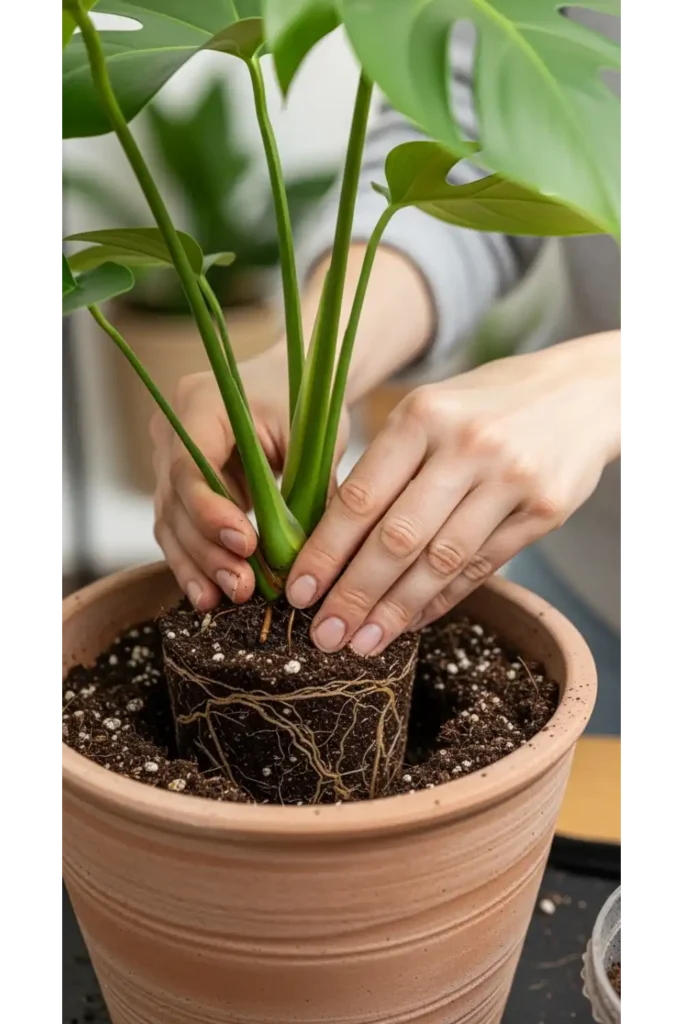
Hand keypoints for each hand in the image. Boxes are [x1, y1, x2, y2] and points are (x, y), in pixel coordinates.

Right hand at [151, 344, 348, 611]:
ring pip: (171, 523)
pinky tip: (209, 595)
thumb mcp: (313, 436)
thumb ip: (309, 489)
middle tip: (241, 585)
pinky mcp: (178, 488)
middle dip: (208, 550)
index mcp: (199, 403)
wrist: (286, 384)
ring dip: (197, 565)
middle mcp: (171, 431)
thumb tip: (313, 559)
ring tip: (223, 599)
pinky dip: (195, 562)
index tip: (247, 543)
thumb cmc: (305, 401)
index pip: (189, 465)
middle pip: (176, 501)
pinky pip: (179, 530)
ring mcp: (167, 459)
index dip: (211, 511)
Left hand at [285, 331, 622, 654]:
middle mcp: (467, 445)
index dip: (325, 552)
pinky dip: (442, 599)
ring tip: (364, 643)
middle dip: (354, 594)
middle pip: (397, 538)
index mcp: (422, 415)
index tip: (299, 592)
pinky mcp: (545, 509)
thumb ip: (386, 467)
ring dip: (396, 610)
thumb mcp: (429, 412)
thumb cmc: (483, 405)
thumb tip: (331, 543)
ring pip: (440, 562)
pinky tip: (412, 620)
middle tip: (325, 635)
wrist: (578, 391)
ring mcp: (510, 479)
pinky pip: (482, 567)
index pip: (361, 496)